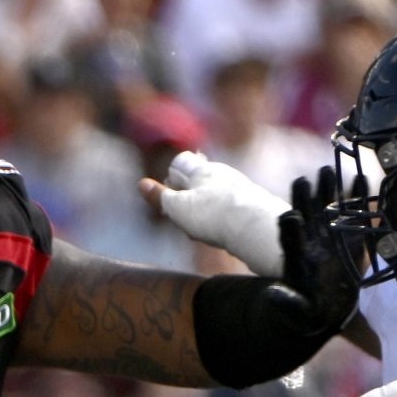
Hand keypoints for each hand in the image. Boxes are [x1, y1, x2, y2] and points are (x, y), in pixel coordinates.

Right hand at [140, 151, 287, 276]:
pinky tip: (221, 233)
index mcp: (202, 171)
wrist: (255, 227)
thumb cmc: (212, 215)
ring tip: (200, 229)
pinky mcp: (252, 204)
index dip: (172, 178)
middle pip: (200, 180)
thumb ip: (160, 197)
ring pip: (215, 195)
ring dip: (204, 209)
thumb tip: (141, 184)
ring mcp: (240, 187)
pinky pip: (230, 207)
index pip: (182, 163)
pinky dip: (221, 218)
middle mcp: (223, 174)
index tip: (170, 194)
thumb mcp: (177, 208)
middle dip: (188, 196)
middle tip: (182, 216)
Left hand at [280, 168, 363, 333]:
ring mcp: (333, 235)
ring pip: (328, 207)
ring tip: (327, 170)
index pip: (289, 239)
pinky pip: (357, 214)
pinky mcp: (354, 236)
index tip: (291, 216)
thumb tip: (271, 295)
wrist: (330, 309)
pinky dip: (359, 197)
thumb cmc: (309, 311)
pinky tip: (362, 178)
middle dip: (303, 198)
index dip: (289, 228)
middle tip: (302, 180)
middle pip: (305, 214)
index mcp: (297, 257)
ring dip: (327, 190)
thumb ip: (286, 303)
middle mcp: (313, 240)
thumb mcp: (296, 311)